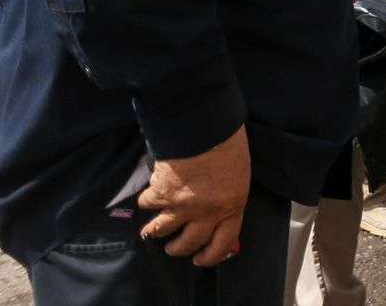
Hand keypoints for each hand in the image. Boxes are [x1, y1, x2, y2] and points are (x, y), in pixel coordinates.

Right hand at [139, 126, 249, 266]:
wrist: (205, 126)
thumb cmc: (228, 143)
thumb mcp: (239, 174)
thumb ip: (229, 195)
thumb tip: (221, 210)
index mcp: (233, 206)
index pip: (223, 243)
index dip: (211, 256)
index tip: (201, 259)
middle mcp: (207, 212)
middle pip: (189, 243)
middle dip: (179, 249)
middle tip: (174, 248)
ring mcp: (182, 205)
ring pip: (162, 231)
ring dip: (155, 232)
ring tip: (152, 231)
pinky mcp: (161, 194)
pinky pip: (147, 204)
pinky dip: (146, 200)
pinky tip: (148, 195)